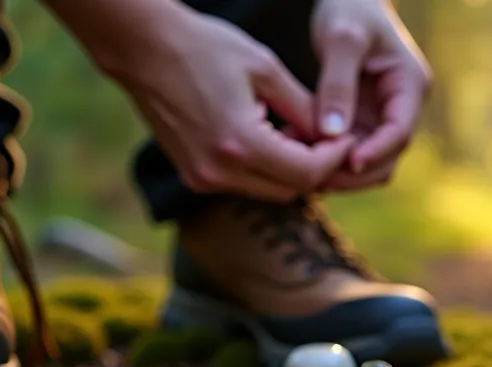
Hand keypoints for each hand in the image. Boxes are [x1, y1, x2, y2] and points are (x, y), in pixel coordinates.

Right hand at [106, 9, 353, 201]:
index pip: (307, 173)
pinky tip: (271, 138)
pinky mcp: (194, 176)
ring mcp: (203, 178)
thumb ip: (305, 108)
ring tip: (299, 135)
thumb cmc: (206, 48)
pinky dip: (266, 170)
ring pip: (270, 192)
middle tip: (330, 139)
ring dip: (292, 171)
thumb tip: (335, 135)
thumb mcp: (266, 70)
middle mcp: (219, 171)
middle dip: (317, 168)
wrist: (143, 48)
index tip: (348, 138)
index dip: (335, 159)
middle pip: (292, 190)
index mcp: (240, 144)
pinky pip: (245, 185)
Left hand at [310, 0, 431, 189]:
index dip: (375, 152)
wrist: (348, 0)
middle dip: (354, 172)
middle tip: (316, 177)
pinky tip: (294, 149)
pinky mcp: (361, 121)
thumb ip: (337, 84)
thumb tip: (332, 133)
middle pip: (387, 158)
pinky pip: (346, 151)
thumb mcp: (342, 39)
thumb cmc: (349, 9)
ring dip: (337, 171)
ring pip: (367, 163)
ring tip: (300, 165)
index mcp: (410, 85)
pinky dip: (324, 156)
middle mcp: (401, 107)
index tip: (346, 162)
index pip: (400, 132)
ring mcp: (381, 117)